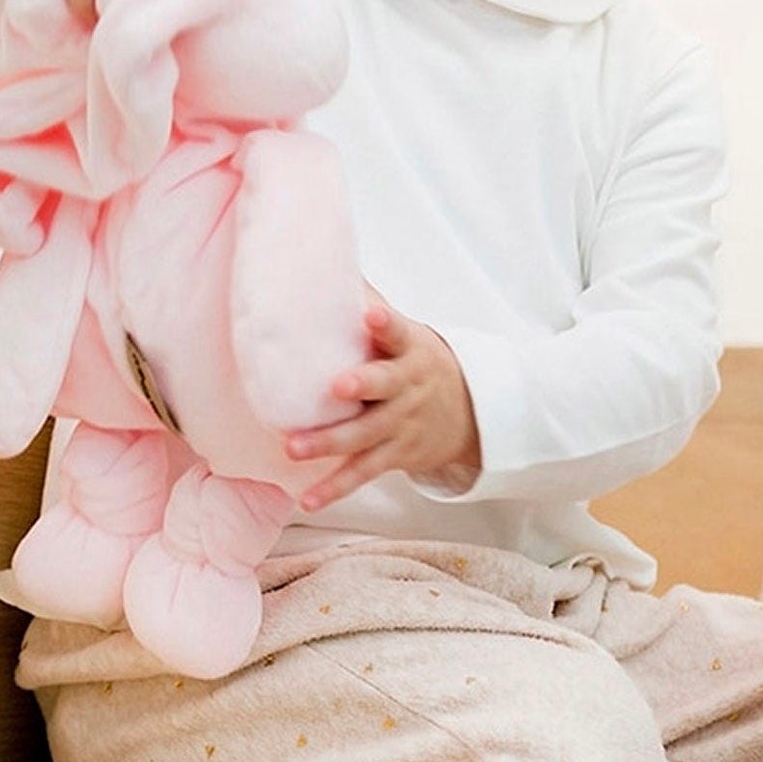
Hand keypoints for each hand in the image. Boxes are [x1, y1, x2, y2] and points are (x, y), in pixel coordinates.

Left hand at [284, 295, 481, 508]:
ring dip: (330, 443)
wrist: (469, 413)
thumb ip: (372, 303)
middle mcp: (408, 387)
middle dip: (362, 386)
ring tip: (293, 448)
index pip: (399, 332)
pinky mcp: (395, 455)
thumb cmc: (419, 362)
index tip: (370, 315)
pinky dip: (335, 488)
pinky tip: (307, 499)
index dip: (386, 324)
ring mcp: (402, 424)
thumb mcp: (408, 334)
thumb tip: (328, 262)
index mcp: (411, 350)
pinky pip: (363, 473)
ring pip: (365, 436)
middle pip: (385, 387)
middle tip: (335, 386)